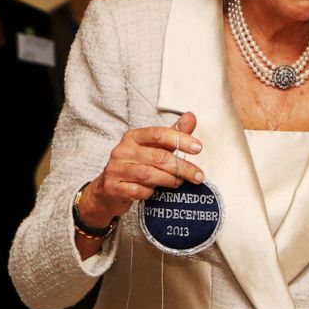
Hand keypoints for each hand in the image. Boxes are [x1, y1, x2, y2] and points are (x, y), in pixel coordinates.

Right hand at [77, 112, 203, 228]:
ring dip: (169, 179)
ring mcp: (115, 169)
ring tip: (179, 182)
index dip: (180, 139)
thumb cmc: (137, 164)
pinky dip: (150, 192)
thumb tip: (191, 116)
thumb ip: (174, 133)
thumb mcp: (155, 147)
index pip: (159, 134)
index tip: (198, 148)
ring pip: (148, 174)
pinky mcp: (112, 187)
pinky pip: (137, 191)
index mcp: (134, 137)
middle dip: (182, 167)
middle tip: (198, 175)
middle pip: (158, 157)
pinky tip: (155, 191)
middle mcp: (122, 150)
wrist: (110, 189)